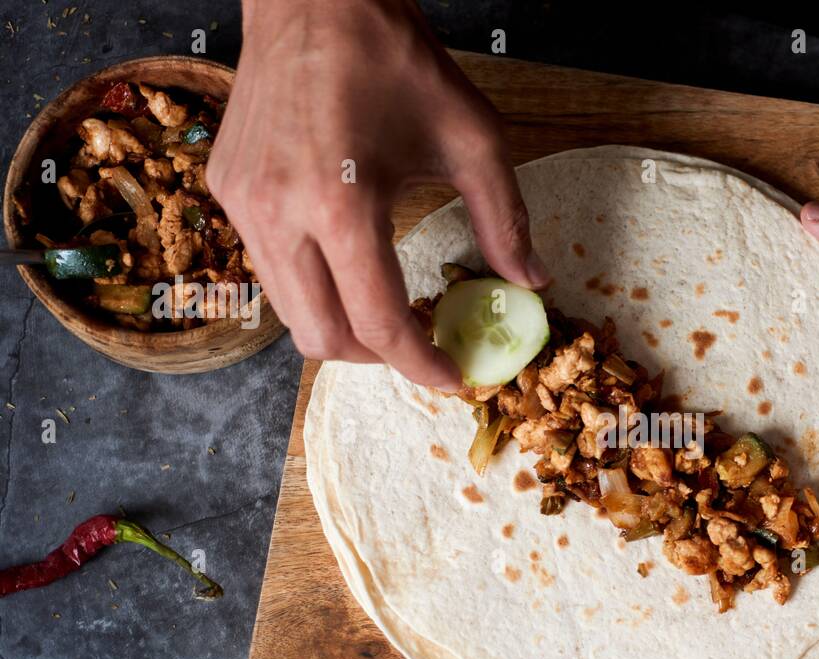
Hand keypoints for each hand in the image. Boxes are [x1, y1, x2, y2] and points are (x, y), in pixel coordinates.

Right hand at [209, 0, 549, 388]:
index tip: (452, 378)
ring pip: (290, 313)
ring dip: (342, 325)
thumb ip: (505, 220)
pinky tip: (347, 261)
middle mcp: (278, 214)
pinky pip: (269, 270)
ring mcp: (242, 205)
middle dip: (377, 357)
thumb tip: (530, 282)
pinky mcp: (227, 192)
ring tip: (387, 306)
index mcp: (339, 205)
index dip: (420, 366)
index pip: (376, 324)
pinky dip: (312, 286)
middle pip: (322, 339)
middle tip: (418, 342)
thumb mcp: (472, 138)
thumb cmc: (393, 59)